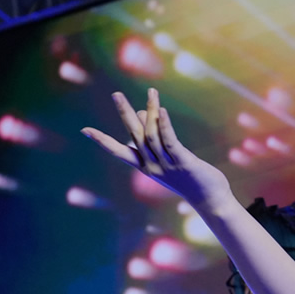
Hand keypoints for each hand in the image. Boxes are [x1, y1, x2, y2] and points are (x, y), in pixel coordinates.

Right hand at [81, 88, 232, 212]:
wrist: (210, 201)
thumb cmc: (190, 178)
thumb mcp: (168, 160)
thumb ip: (155, 141)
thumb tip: (144, 114)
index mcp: (145, 167)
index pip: (119, 152)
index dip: (103, 141)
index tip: (84, 130)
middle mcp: (152, 166)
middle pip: (134, 136)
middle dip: (125, 114)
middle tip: (117, 94)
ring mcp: (167, 164)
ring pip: (153, 135)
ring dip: (151, 111)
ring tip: (152, 92)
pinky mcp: (183, 161)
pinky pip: (170, 140)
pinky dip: (164, 125)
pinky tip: (161, 110)